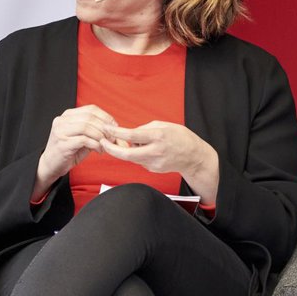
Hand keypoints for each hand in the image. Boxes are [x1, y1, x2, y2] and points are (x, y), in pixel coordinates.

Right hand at [35, 105, 117, 198]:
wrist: (51, 164)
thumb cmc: (69, 151)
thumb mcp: (83, 137)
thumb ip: (96, 131)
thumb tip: (118, 133)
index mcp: (67, 115)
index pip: (91, 109)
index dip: (106, 117)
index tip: (114, 128)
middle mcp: (62, 120)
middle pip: (90, 117)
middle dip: (105, 128)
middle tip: (112, 139)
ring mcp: (60, 131)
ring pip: (87, 127)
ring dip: (101, 137)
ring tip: (105, 145)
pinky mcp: (62, 144)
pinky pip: (84, 140)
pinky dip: (95, 145)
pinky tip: (98, 150)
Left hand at [99, 121, 219, 202]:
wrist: (195, 157)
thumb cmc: (180, 137)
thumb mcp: (164, 125)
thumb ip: (144, 129)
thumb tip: (129, 134)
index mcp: (158, 136)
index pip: (131, 135)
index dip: (116, 132)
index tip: (105, 128)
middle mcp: (156, 151)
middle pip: (126, 154)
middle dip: (110, 148)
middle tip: (101, 141)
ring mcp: (154, 163)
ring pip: (131, 157)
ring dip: (125, 150)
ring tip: (132, 142)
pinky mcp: (153, 169)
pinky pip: (139, 160)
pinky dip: (137, 154)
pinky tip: (145, 149)